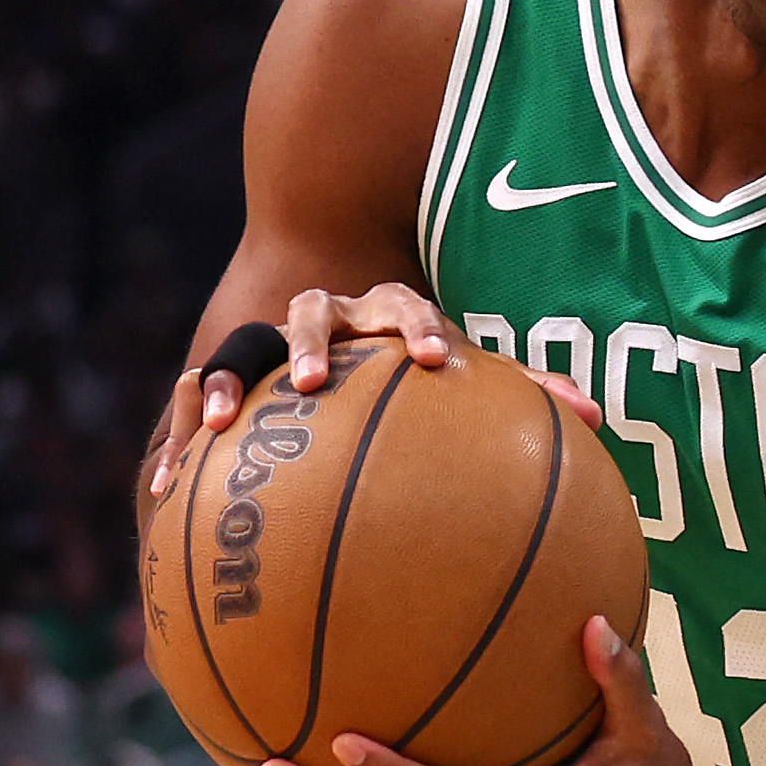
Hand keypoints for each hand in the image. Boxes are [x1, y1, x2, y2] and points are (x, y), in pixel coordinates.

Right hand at [147, 282, 599, 500]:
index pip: (408, 309)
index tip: (438, 364)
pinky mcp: (229, 369)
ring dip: (232, 376)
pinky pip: (194, 397)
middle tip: (316, 383)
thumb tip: (598, 419)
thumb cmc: (418, 355)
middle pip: (315, 315)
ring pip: (241, 347)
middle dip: (315, 345)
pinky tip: (168, 483)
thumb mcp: (460, 365)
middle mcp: (327, 317)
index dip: (421, 332)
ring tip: (222, 419)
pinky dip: (180, 434)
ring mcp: (269, 336)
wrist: (330, 281)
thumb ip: (524, 392)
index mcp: (387, 314)